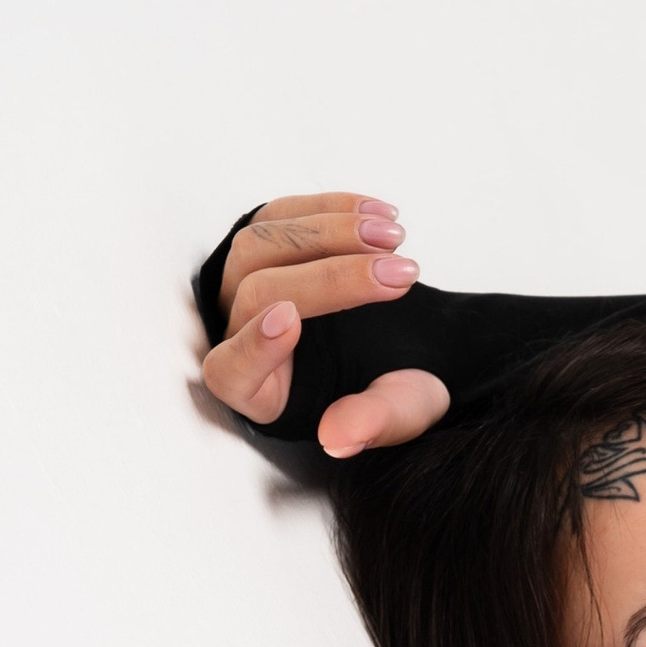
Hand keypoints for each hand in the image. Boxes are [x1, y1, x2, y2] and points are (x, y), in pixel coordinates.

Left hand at [199, 191, 451, 456]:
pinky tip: (381, 214)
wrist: (415, 346)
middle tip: (400, 275)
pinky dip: (333, 208)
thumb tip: (338, 438)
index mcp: (261, 393)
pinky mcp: (268, 244)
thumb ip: (373, 422)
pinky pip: (281, 214)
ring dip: (332, 232)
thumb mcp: (400, 411)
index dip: (252, 348)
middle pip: (258, 293)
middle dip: (332, 278)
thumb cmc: (399, 386)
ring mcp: (246, 285)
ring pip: (261, 244)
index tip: (291, 321)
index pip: (230, 372)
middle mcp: (240, 336)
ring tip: (396, 238)